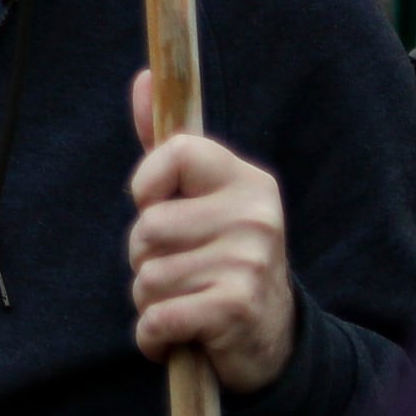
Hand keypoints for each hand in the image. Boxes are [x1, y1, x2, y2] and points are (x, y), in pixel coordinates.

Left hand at [127, 70, 297, 395]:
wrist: (272, 338)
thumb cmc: (221, 256)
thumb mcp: (201, 198)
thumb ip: (166, 145)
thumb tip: (144, 77)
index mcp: (247, 180)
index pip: (174, 152)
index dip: (147, 185)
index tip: (158, 206)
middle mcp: (256, 216)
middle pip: (147, 226)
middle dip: (144, 257)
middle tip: (181, 269)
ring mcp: (250, 263)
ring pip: (147, 275)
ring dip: (149, 299)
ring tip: (185, 300)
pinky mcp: (236, 310)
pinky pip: (158, 317)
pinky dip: (153, 334)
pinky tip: (175, 336)